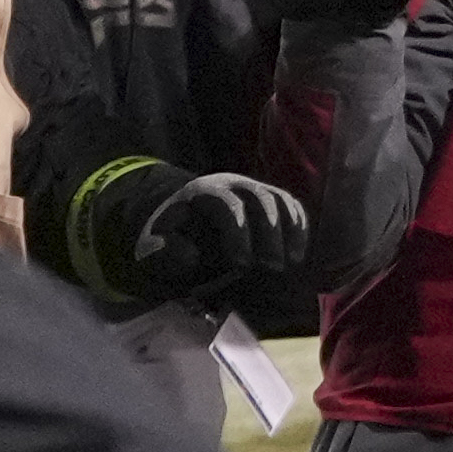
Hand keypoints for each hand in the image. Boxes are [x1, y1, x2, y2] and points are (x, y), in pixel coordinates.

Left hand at [128, 170, 307, 294]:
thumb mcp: (153, 247)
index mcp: (202, 191)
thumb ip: (161, 252)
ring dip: (289, 231)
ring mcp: (254, 188)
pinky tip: (298, 253)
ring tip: (292, 263)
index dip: (237, 234)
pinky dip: (299, 227)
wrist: (183, 221)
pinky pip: (291, 205)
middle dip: (269, 235)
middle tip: (273, 268)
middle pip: (260, 198)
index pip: (226, 204)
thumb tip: (191, 255)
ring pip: (280, 200)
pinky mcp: (270, 199)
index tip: (242, 265)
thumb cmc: (170, 238)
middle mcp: (232, 183)